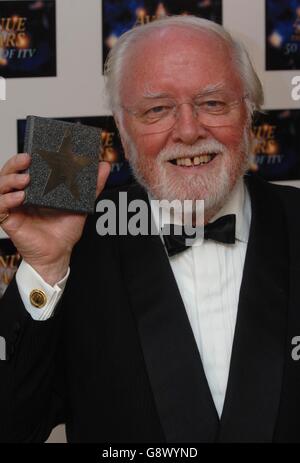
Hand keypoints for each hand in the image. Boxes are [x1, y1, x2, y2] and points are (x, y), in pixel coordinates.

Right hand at [0, 153, 110, 284]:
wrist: (59, 253)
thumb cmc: (65, 230)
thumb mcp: (81, 204)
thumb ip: (92, 186)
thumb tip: (104, 166)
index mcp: (35, 188)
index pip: (23, 167)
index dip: (24, 158)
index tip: (34, 151)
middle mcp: (21, 195)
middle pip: (8, 173)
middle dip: (14, 163)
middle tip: (26, 158)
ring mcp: (13, 206)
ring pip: (0, 186)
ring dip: (10, 179)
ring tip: (25, 179)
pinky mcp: (9, 219)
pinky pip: (0, 206)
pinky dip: (7, 199)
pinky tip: (20, 197)